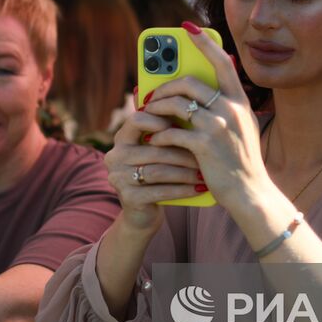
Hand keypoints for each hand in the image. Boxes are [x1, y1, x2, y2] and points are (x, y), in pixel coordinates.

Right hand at [106, 99, 201, 232]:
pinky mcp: (128, 198)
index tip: (183, 127)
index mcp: (121, 139)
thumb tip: (189, 109)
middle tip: (206, 154)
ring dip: (186, 172)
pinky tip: (199, 188)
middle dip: (183, 152)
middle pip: (154, 149)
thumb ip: (163, 132)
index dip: (159, 120)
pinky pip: (160, 191)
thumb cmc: (156, 174)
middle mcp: (114, 156)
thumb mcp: (156, 151)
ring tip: (205, 173)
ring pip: (159, 171)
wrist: (143, 212)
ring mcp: (118, 178)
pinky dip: (182, 190)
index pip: (136, 120)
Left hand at [139, 23, 272, 215]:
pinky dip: (160, 133)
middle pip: (190, 82)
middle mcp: (231, 109)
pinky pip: (172, 130)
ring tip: (149, 114)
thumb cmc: (240, 160)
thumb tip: (195, 88)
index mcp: (240, 101)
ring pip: (176, 104)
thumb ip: (225, 106)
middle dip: (165, 86)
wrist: (251, 192)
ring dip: (157, 108)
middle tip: (152, 94)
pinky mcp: (205, 145)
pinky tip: (156, 138)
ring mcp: (218, 126)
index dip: (204, 43)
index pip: (222, 62)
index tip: (188, 27)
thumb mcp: (242, 126)